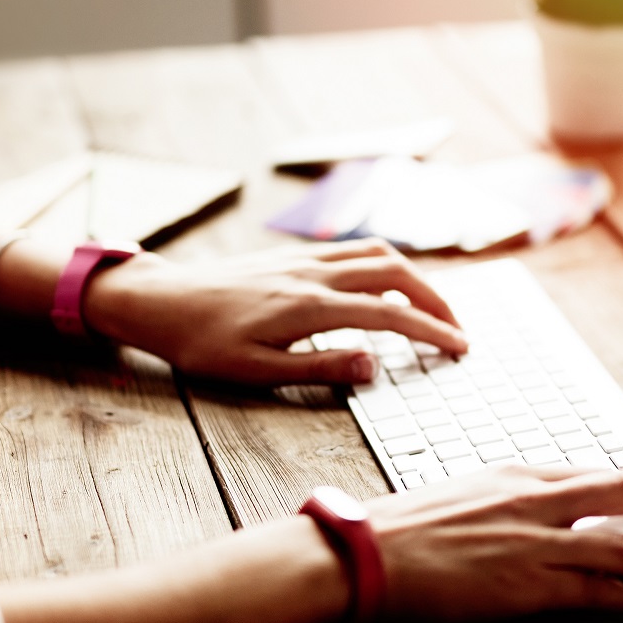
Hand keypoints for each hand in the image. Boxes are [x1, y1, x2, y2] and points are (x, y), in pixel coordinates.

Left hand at [82, 238, 467, 384]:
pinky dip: (386, 266)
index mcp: (308, 307)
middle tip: (458, 330)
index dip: (432, 332)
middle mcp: (313, 275)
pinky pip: (354, 251)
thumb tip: (374, 365)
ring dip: (416, 279)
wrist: (162, 300)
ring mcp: (305, 261)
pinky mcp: (294, 257)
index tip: (460, 348)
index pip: (389, 316)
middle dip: (436, 300)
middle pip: (396, 273)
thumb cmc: (202, 343)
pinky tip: (387, 287)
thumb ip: (320, 368)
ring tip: (432, 309)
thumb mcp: (256, 371)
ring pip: (379, 255)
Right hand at [364, 465, 622, 618]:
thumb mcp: (458, 495)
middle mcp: (534, 498)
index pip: (597, 473)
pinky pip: (601, 589)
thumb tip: (530, 518)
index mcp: (516, 474)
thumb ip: (502, 502)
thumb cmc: (395, 531)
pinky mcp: (528, 583)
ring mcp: (534, 540)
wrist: (361, 554)